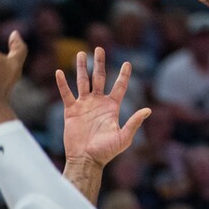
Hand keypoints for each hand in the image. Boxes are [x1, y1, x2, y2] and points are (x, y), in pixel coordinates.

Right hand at [58, 47, 150, 168]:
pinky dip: (62, 83)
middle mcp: (98, 103)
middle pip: (99, 78)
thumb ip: (134, 122)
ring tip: (81, 54)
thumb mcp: (124, 137)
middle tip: (99, 48)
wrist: (86, 159)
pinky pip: (66, 94)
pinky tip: (59, 72)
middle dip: (99, 63)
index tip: (127, 63)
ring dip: (81, 68)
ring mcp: (84, 105)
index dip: (123, 75)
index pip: (119, 86)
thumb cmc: (106, 152)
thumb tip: (148, 110)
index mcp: (111, 107)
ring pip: (82, 81)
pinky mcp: (71, 111)